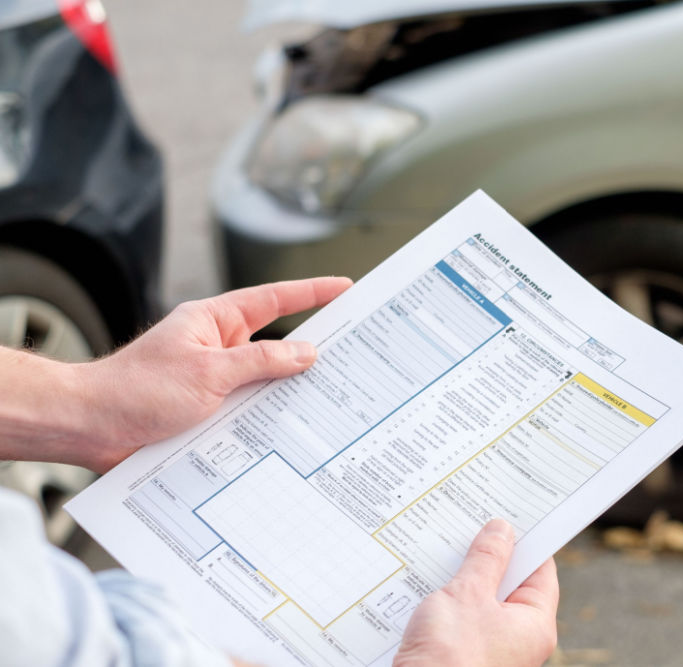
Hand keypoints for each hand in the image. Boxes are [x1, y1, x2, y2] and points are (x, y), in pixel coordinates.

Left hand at [0, 277, 350, 471]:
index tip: (345, 287)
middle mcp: (216, 347)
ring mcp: (213, 380)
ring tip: (327, 399)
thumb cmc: (135, 390)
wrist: (88, 427)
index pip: (274, 299)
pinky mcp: (207, 410)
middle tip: (352, 350)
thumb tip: (305, 352)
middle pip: (275, 342)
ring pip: (264, 381)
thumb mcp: (208, 373)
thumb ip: (261, 362)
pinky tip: (287, 433)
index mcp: (214, 321)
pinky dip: (266, 418)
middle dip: (311, 348)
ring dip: (287, 392)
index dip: (312, 292)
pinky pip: (248, 409)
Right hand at [393, 519, 558, 666]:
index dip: (526, 542)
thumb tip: (501, 530)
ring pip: (484, 601)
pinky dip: (452, 600)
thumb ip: (486, 559)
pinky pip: (465, 618)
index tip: (510, 517)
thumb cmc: (450, 656)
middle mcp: (520, 641)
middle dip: (491, 557)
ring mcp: (493, 650)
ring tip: (448, 551)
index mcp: (535, 626)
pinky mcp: (465, 655)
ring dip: (466, 578)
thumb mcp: (468, 594)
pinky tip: (432, 583)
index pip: (541, 572)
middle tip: (474, 527)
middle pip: (511, 585)